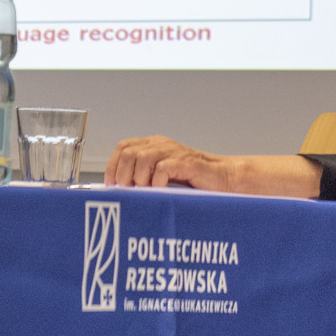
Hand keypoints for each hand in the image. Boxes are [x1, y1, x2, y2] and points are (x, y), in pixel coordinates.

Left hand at [105, 136, 233, 189]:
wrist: (223, 178)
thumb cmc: (193, 181)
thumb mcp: (163, 177)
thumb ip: (144, 177)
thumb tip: (120, 190)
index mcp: (153, 145)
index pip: (123, 147)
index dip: (113, 166)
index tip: (112, 185)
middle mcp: (161, 144)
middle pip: (129, 152)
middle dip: (123, 174)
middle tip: (129, 191)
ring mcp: (174, 151)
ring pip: (142, 158)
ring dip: (139, 179)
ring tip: (145, 191)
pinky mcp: (186, 162)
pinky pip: (162, 168)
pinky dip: (157, 181)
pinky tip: (161, 190)